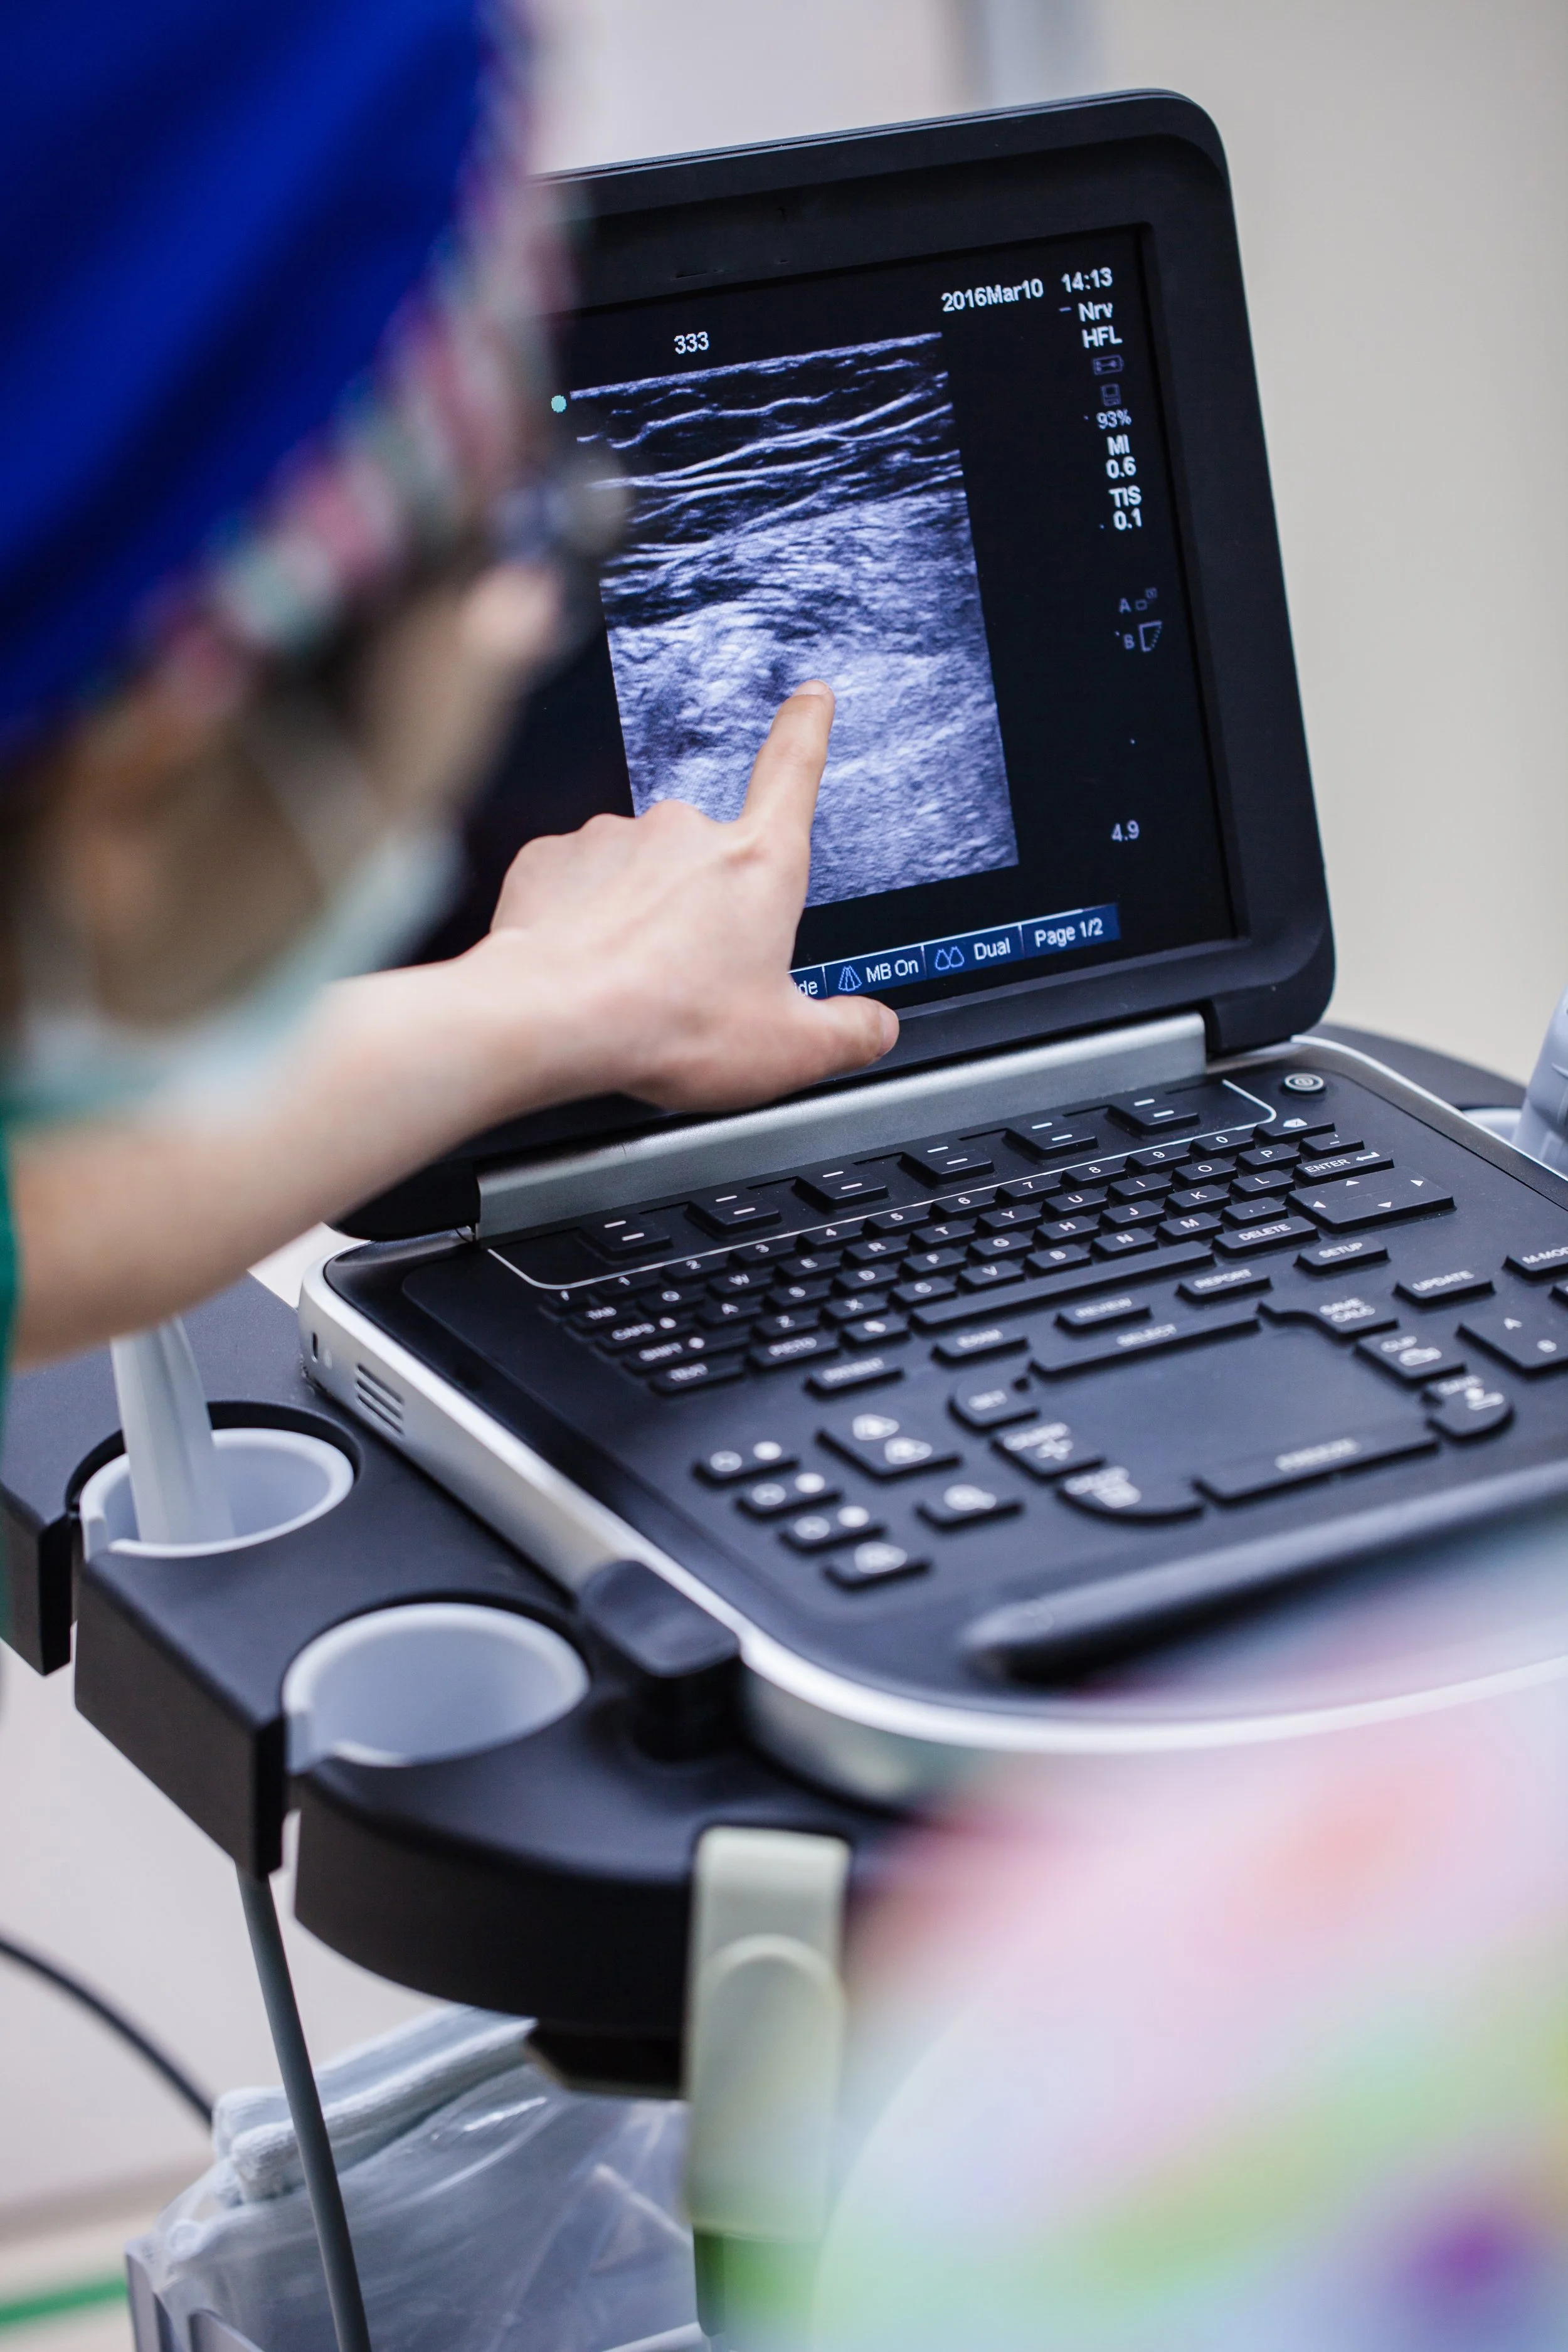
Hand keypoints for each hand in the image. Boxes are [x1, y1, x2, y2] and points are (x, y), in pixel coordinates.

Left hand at [462, 683, 898, 1113]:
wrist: (552, 1019)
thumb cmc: (667, 1024)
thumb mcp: (789, 1049)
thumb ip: (846, 1032)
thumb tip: (873, 1026)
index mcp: (757, 864)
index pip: (793, 771)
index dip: (807, 730)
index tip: (810, 698)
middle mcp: (686, 832)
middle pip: (712, 861)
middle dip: (705, 912)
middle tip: (693, 982)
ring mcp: (614, 838)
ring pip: (642, 875)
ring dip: (642, 919)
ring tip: (634, 987)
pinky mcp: (552, 859)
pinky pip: (578, 886)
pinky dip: (585, 923)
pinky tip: (586, 970)